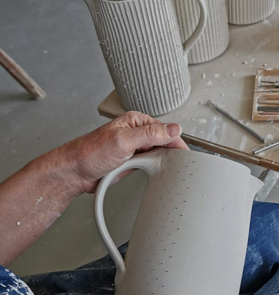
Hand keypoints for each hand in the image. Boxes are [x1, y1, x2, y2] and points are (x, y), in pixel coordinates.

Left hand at [55, 111, 187, 194]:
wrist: (76, 172)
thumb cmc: (91, 152)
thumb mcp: (124, 141)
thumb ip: (150, 134)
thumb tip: (173, 128)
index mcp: (136, 121)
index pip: (165, 129)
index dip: (176, 141)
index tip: (186, 154)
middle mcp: (137, 133)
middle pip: (165, 141)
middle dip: (173, 151)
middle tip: (182, 165)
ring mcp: (136, 147)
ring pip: (160, 153)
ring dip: (166, 160)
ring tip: (174, 169)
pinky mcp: (134, 161)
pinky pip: (152, 163)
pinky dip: (158, 168)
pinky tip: (160, 173)